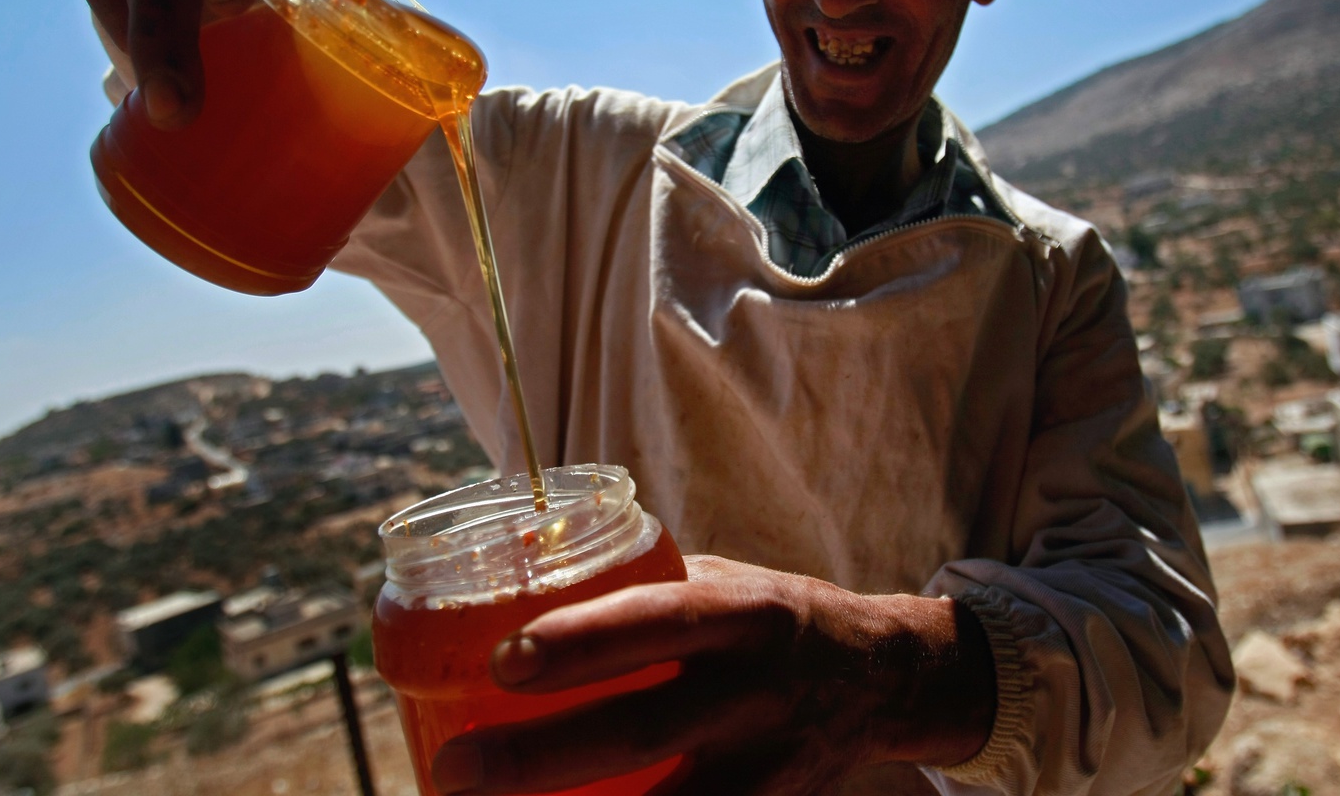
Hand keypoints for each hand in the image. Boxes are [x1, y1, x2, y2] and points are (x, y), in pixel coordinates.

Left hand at [431, 555, 996, 794]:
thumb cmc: (768, 620)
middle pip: (645, 732)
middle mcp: (760, 692)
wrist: (884, 678)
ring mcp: (770, 768)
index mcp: (744, 613)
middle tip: (455, 768)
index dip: (584, 640)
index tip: (504, 657)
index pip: (661, 619)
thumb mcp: (722, 582)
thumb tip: (519, 573)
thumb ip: (639, 587)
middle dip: (542, 756)